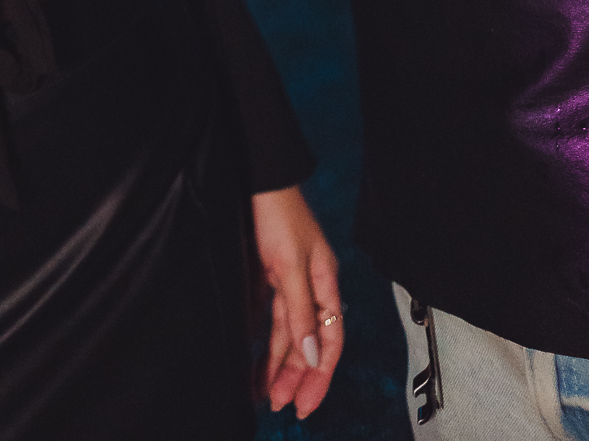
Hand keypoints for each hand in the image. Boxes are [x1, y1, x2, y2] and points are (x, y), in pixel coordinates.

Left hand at [251, 185, 343, 417]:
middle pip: (309, 343)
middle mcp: (312, 288)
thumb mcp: (291, 266)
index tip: (306, 404)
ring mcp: (292, 283)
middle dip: (297, 377)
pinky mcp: (272, 278)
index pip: (330, 342)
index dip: (320, 376)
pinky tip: (258, 362)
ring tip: (267, 395)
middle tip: (283, 407)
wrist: (259, 181)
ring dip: (280, 365)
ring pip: (289, 335)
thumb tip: (311, 356)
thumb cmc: (280, 215)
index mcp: (327, 284)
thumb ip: (302, 312)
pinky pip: (273, 320)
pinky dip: (267, 343)